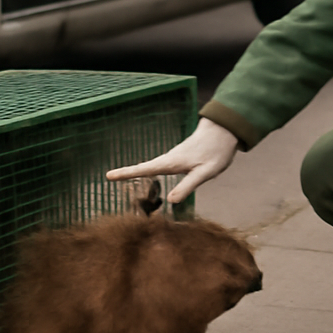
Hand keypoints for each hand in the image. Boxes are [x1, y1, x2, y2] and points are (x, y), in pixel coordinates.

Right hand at [106, 118, 239, 204]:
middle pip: (143, 167)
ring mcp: (173, 157)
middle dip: (126, 172)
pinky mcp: (179, 158)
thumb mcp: (205, 173)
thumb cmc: (216, 151)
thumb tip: (170, 202)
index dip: (126, 173)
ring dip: (136, 171)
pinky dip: (148, 169)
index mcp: (171, 163)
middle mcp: (169, 159)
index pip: (144, 169)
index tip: (108, 175)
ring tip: (120, 176)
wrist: (224, 130)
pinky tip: (147, 173)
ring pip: (151, 166)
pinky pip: (159, 165)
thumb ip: (188, 186)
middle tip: (109, 177)